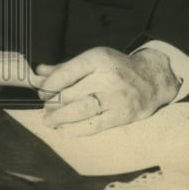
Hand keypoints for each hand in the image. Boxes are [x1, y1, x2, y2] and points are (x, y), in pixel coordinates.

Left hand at [35, 46, 180, 134]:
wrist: (151, 79)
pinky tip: (63, 130)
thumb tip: (37, 73)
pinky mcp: (121, 116)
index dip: (49, 85)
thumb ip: (65, 68)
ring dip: (60, 118)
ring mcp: (115, 98)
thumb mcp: (92, 60)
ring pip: (81, 110)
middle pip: (71, 93)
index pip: (67, 73)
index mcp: (98, 59)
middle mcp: (107, 78)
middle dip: (53, 103)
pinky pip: (94, 125)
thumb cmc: (116, 68)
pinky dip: (76, 129)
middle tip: (45, 107)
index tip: (41, 91)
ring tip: (48, 120)